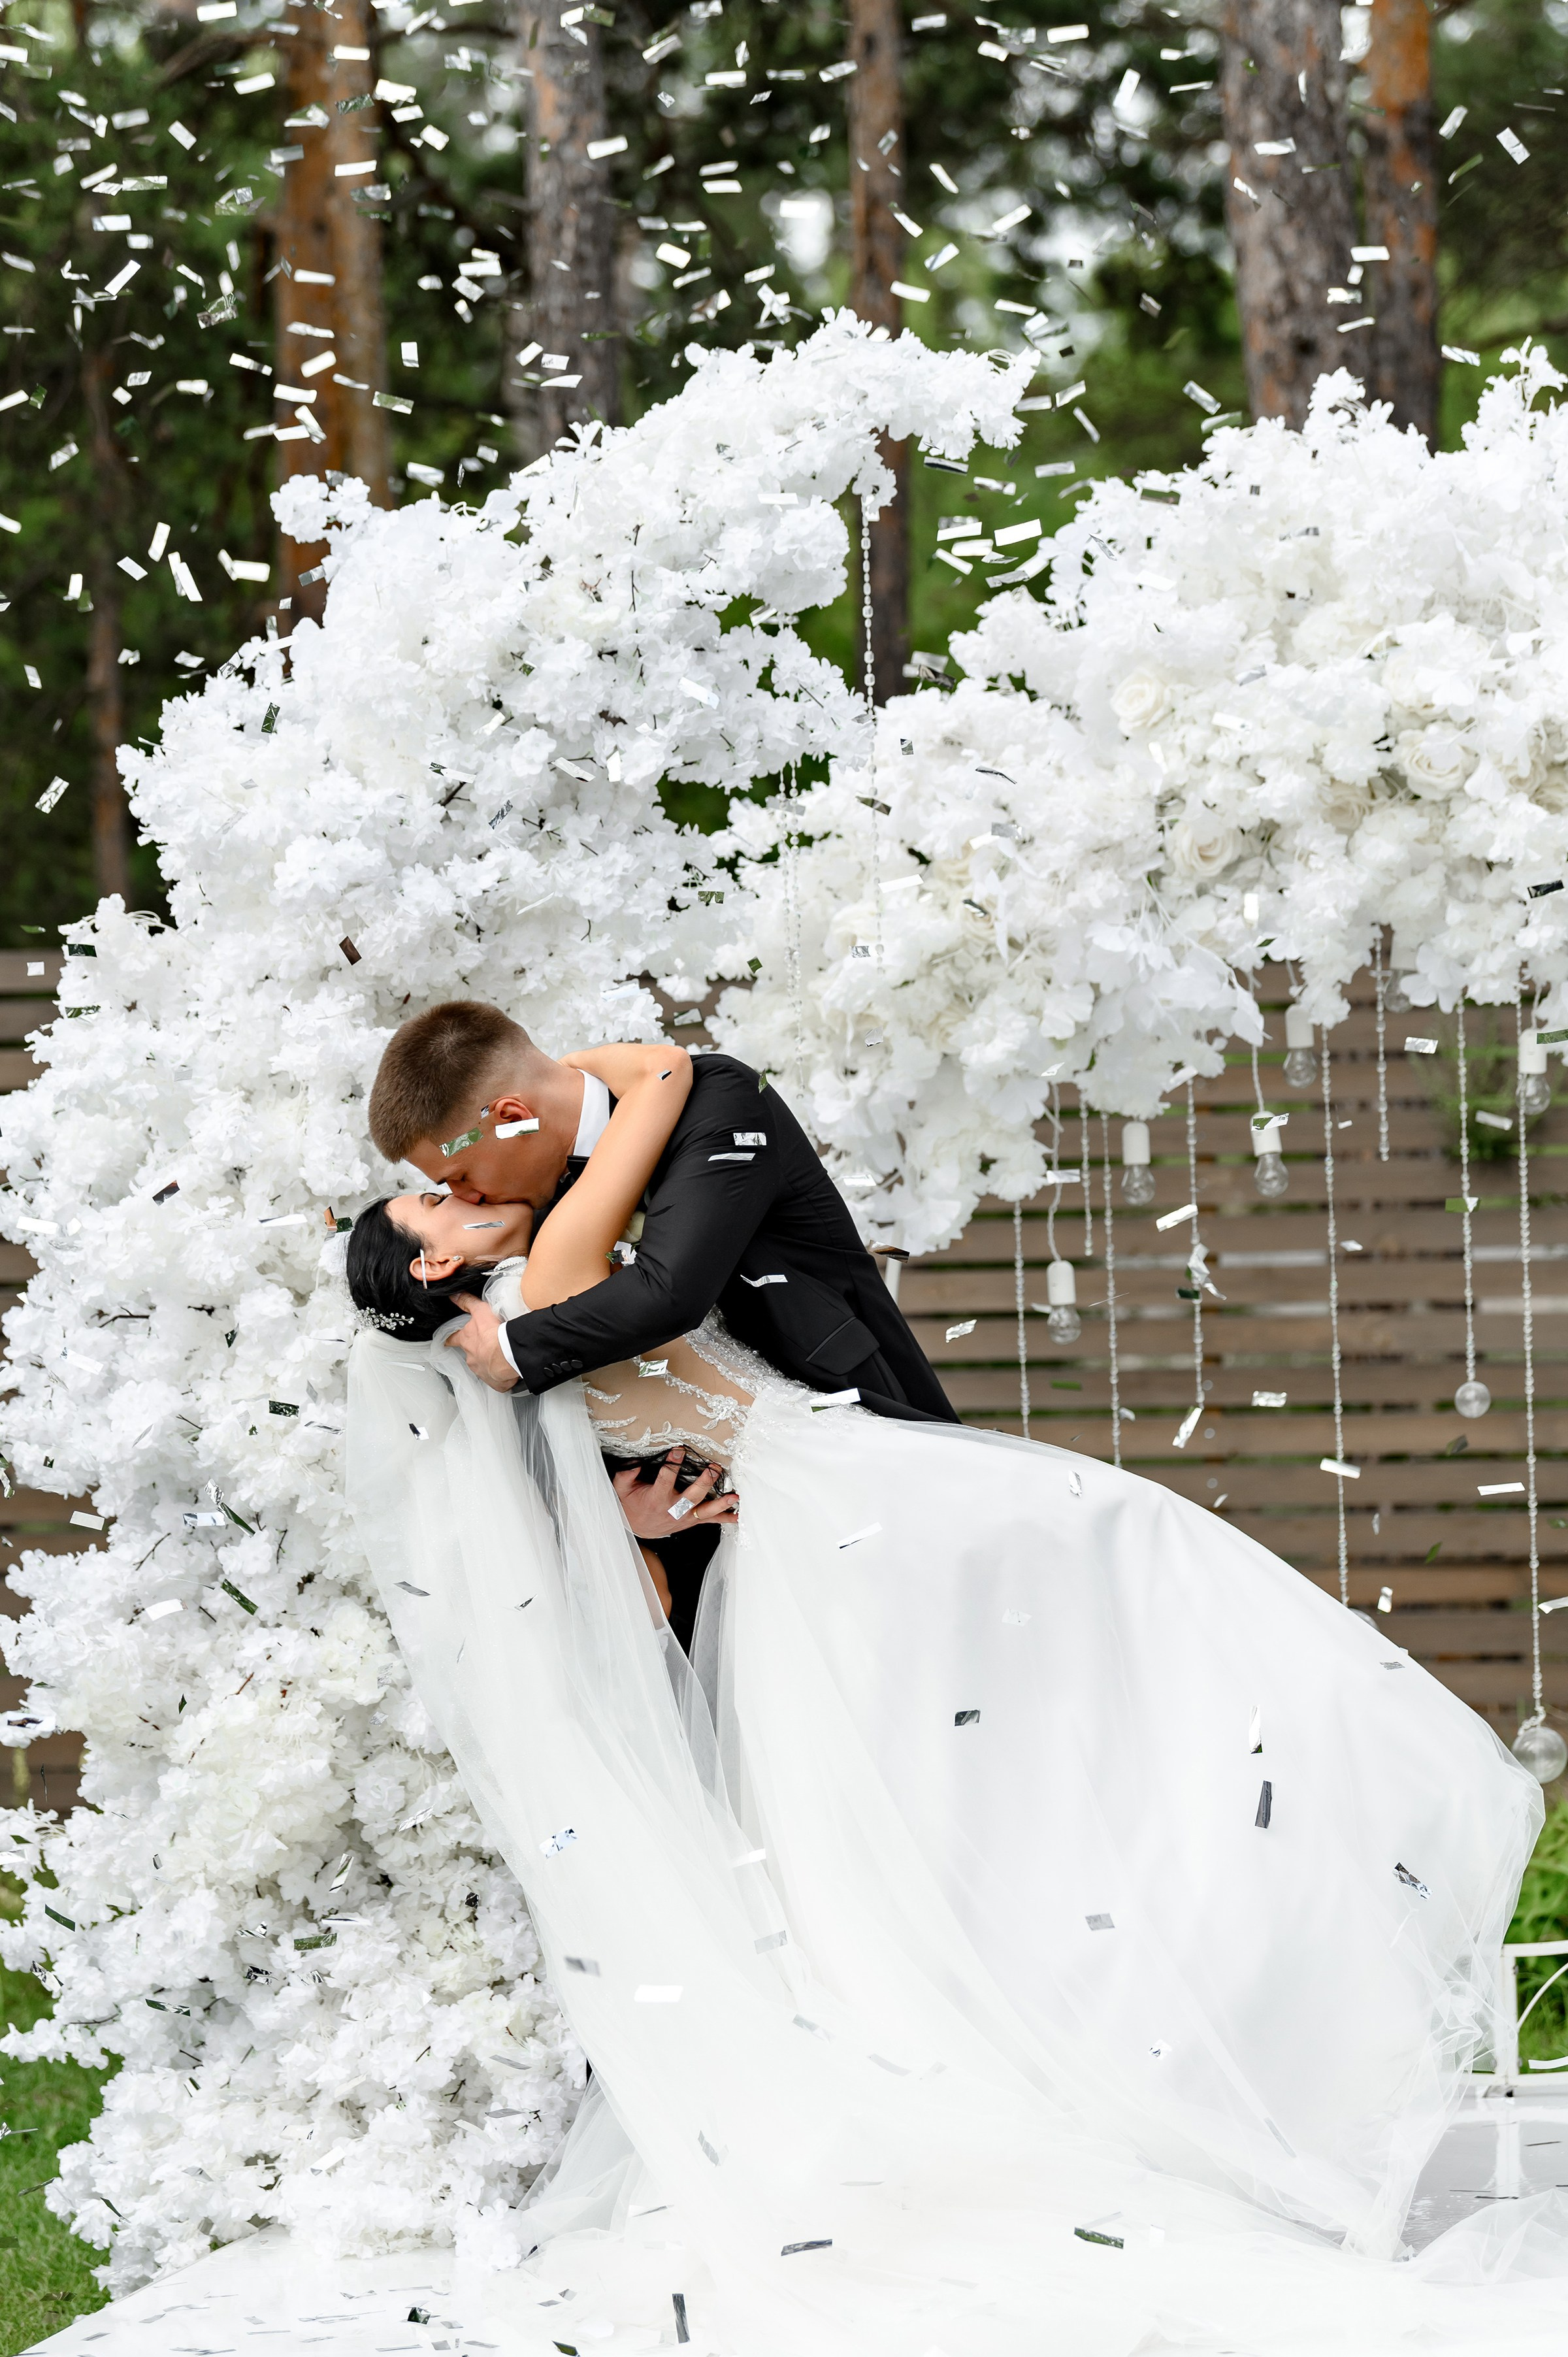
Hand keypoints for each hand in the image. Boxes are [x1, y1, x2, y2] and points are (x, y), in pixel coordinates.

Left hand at [444, 1295, 519, 1392]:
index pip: (453, 1339)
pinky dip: (499, 1375)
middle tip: (484, 1347)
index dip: (450, 1339)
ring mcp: (481, 1370)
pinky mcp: (493, 1381)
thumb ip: (467, 1302)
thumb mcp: (480, 1311)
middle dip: (475, 1351)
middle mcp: (470, 1356)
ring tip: (499, 1357)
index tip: (447, 1341)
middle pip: (469, 1353)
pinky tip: (506, 1370)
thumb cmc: (494, 1334)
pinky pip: (495, 1379)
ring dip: (488, 1362)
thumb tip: (455, 1295)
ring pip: (482, 1366)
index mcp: (466, 1340)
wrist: (507, 1355)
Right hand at [613, 1448, 737, 1539]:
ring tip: (734, 1496)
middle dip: (705, 1482)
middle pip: (692, 1495)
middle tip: (714, 1468)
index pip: (665, 1478)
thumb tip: (636, 1461)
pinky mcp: (692, 1521)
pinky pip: (712, 1520)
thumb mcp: (623, 1488)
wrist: (638, 1527)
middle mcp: (673, 1509)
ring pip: (705, 1511)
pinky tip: (739, 1514)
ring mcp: (685, 1517)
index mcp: (656, 1498)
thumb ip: (626, 1473)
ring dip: (721, 1503)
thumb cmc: (632, 1504)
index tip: (679, 1449)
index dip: (672, 1463)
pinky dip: (726, 1518)